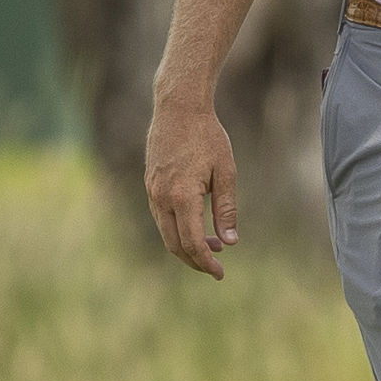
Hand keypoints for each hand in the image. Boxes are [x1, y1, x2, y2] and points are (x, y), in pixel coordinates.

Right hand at [143, 96, 239, 277]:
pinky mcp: (150, 184)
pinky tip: (196, 224)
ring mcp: (152, 191)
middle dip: (194, 260)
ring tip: (213, 245)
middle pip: (174, 244)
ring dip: (186, 244)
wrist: (178, 107)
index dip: (206, 262)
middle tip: (215, 267)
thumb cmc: (207, 136)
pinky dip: (177, 228)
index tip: (220, 274)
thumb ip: (226, 209)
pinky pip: (161, 216)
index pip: (192, 242)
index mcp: (182, 196)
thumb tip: (230, 242)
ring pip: (165, 231)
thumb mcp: (226, 172)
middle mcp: (162, 197)